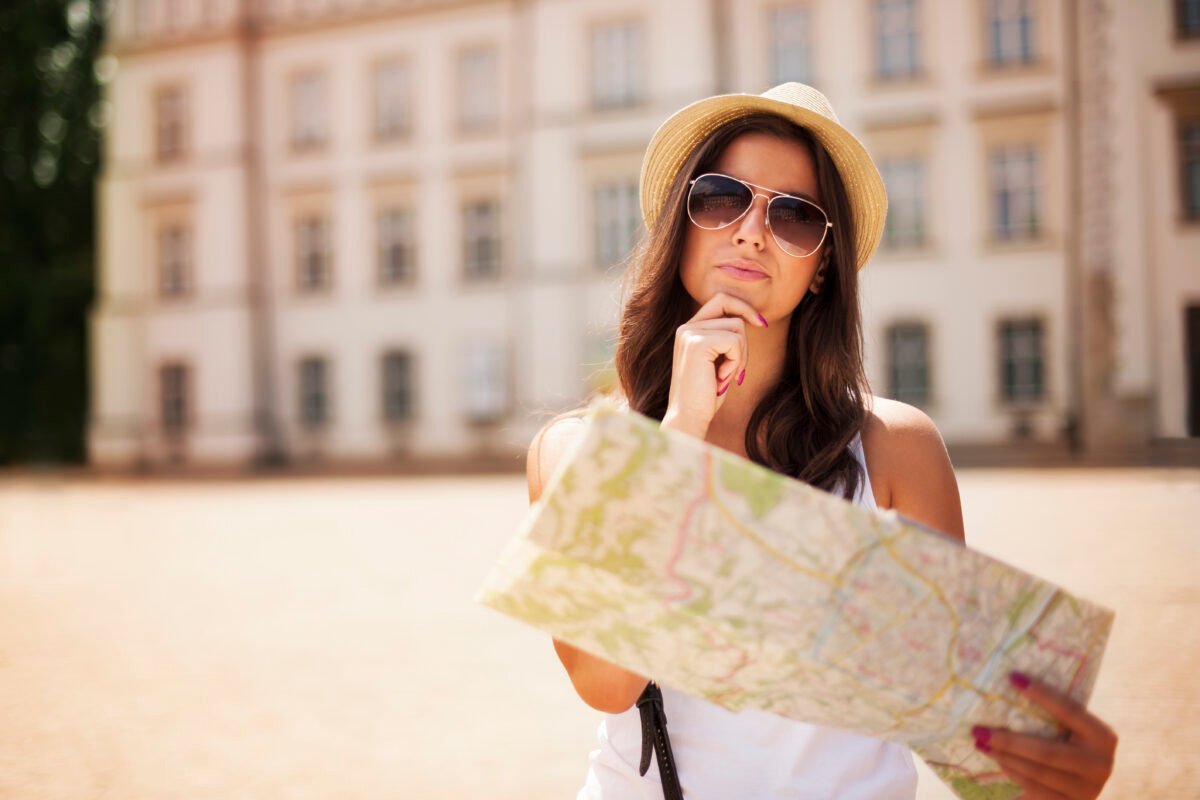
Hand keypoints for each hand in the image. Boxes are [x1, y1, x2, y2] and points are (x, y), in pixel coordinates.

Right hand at [661, 292, 767, 438]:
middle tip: (741, 364)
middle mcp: (686, 327)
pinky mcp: (698, 344)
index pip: (719, 300)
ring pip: (736, 326)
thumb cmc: (705, 395)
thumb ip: (726, 339)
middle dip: (745, 332)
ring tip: (727, 376)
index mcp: (689, 330)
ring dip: (741, 354)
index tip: (761, 323)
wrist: (689, 418)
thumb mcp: (718, 362)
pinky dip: (736, 361)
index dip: (742, 307)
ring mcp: (690, 333)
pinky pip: (734, 341)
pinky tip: (722, 378)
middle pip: (730, 308)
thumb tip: (750, 319)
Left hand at [973, 671, 1116, 798]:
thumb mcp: (1074, 730)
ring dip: (1005, 757)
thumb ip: (1054, 715)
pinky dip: (1014, 773)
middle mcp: (1100, 766)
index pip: (1070, 711)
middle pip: (1047, 752)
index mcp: (1103, 738)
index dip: (1042, 695)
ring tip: (982, 744)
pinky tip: (998, 760)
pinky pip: (1036, 790)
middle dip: (1009, 741)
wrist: (1085, 783)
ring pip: (1038, 773)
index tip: (1013, 678)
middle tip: (979, 730)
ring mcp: (1086, 790)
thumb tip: (1013, 682)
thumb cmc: (1074, 745)